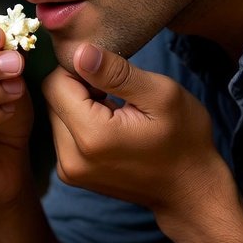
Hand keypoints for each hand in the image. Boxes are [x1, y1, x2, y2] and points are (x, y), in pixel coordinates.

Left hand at [43, 42, 225, 221]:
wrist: (190, 191)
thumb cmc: (184, 140)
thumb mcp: (161, 95)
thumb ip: (116, 72)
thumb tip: (79, 51)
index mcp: (92, 136)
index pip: (55, 84)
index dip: (81, 70)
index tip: (112, 77)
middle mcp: (71, 159)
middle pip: (53, 100)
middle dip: (80, 88)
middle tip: (118, 95)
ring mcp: (69, 171)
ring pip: (57, 115)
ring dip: (81, 106)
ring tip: (118, 113)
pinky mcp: (72, 175)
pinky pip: (64, 134)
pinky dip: (83, 124)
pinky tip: (112, 128)